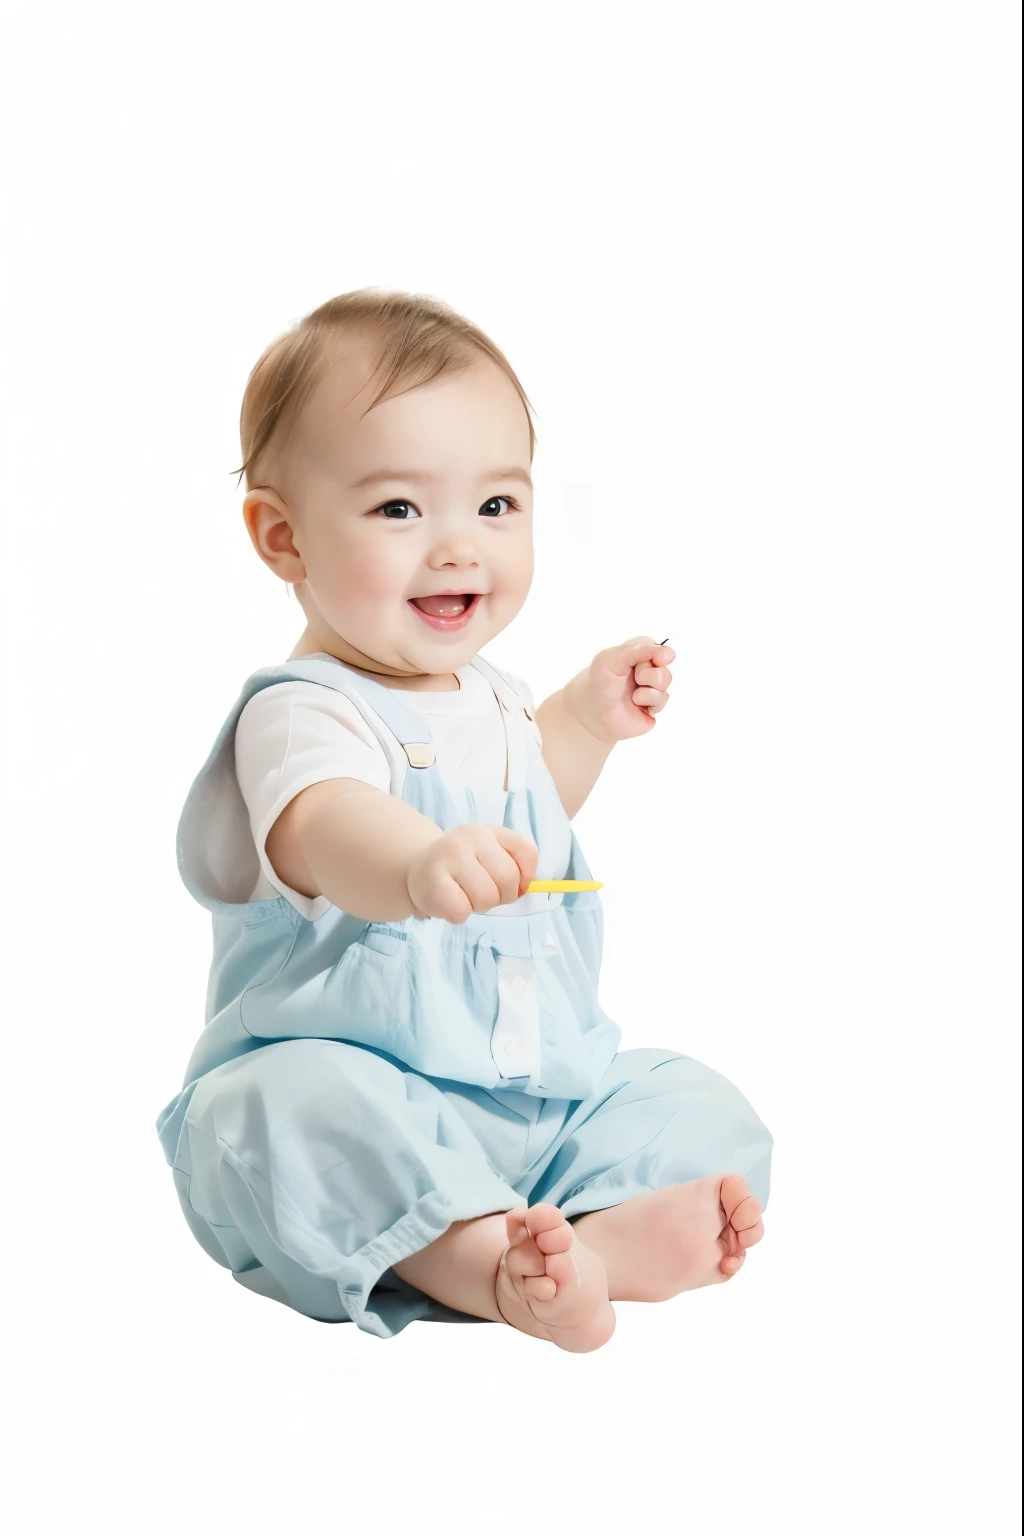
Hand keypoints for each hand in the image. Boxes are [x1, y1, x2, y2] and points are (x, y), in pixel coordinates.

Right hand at [406, 824, 539, 923]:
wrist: (418, 869)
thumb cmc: (462, 865)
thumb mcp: (490, 852)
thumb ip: (515, 862)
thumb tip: (526, 887)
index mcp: (487, 831)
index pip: (526, 853)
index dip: (526, 876)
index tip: (514, 883)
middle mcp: (467, 838)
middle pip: (508, 879)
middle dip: (502, 896)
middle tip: (483, 892)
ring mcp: (448, 859)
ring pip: (486, 898)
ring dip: (480, 906)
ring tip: (465, 896)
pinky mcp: (433, 885)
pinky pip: (462, 911)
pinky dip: (459, 915)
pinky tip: (450, 902)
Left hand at [564, 636, 675, 743]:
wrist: (591, 713)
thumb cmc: (599, 683)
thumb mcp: (612, 660)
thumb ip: (637, 651)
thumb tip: (668, 652)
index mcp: (637, 654)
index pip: (657, 647)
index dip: (655, 654)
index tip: (649, 661)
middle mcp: (646, 669)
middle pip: (664, 666)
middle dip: (648, 674)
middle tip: (633, 679)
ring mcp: (650, 688)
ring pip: (665, 682)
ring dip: (647, 689)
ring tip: (632, 695)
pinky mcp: (653, 706)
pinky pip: (662, 700)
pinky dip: (648, 701)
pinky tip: (636, 704)